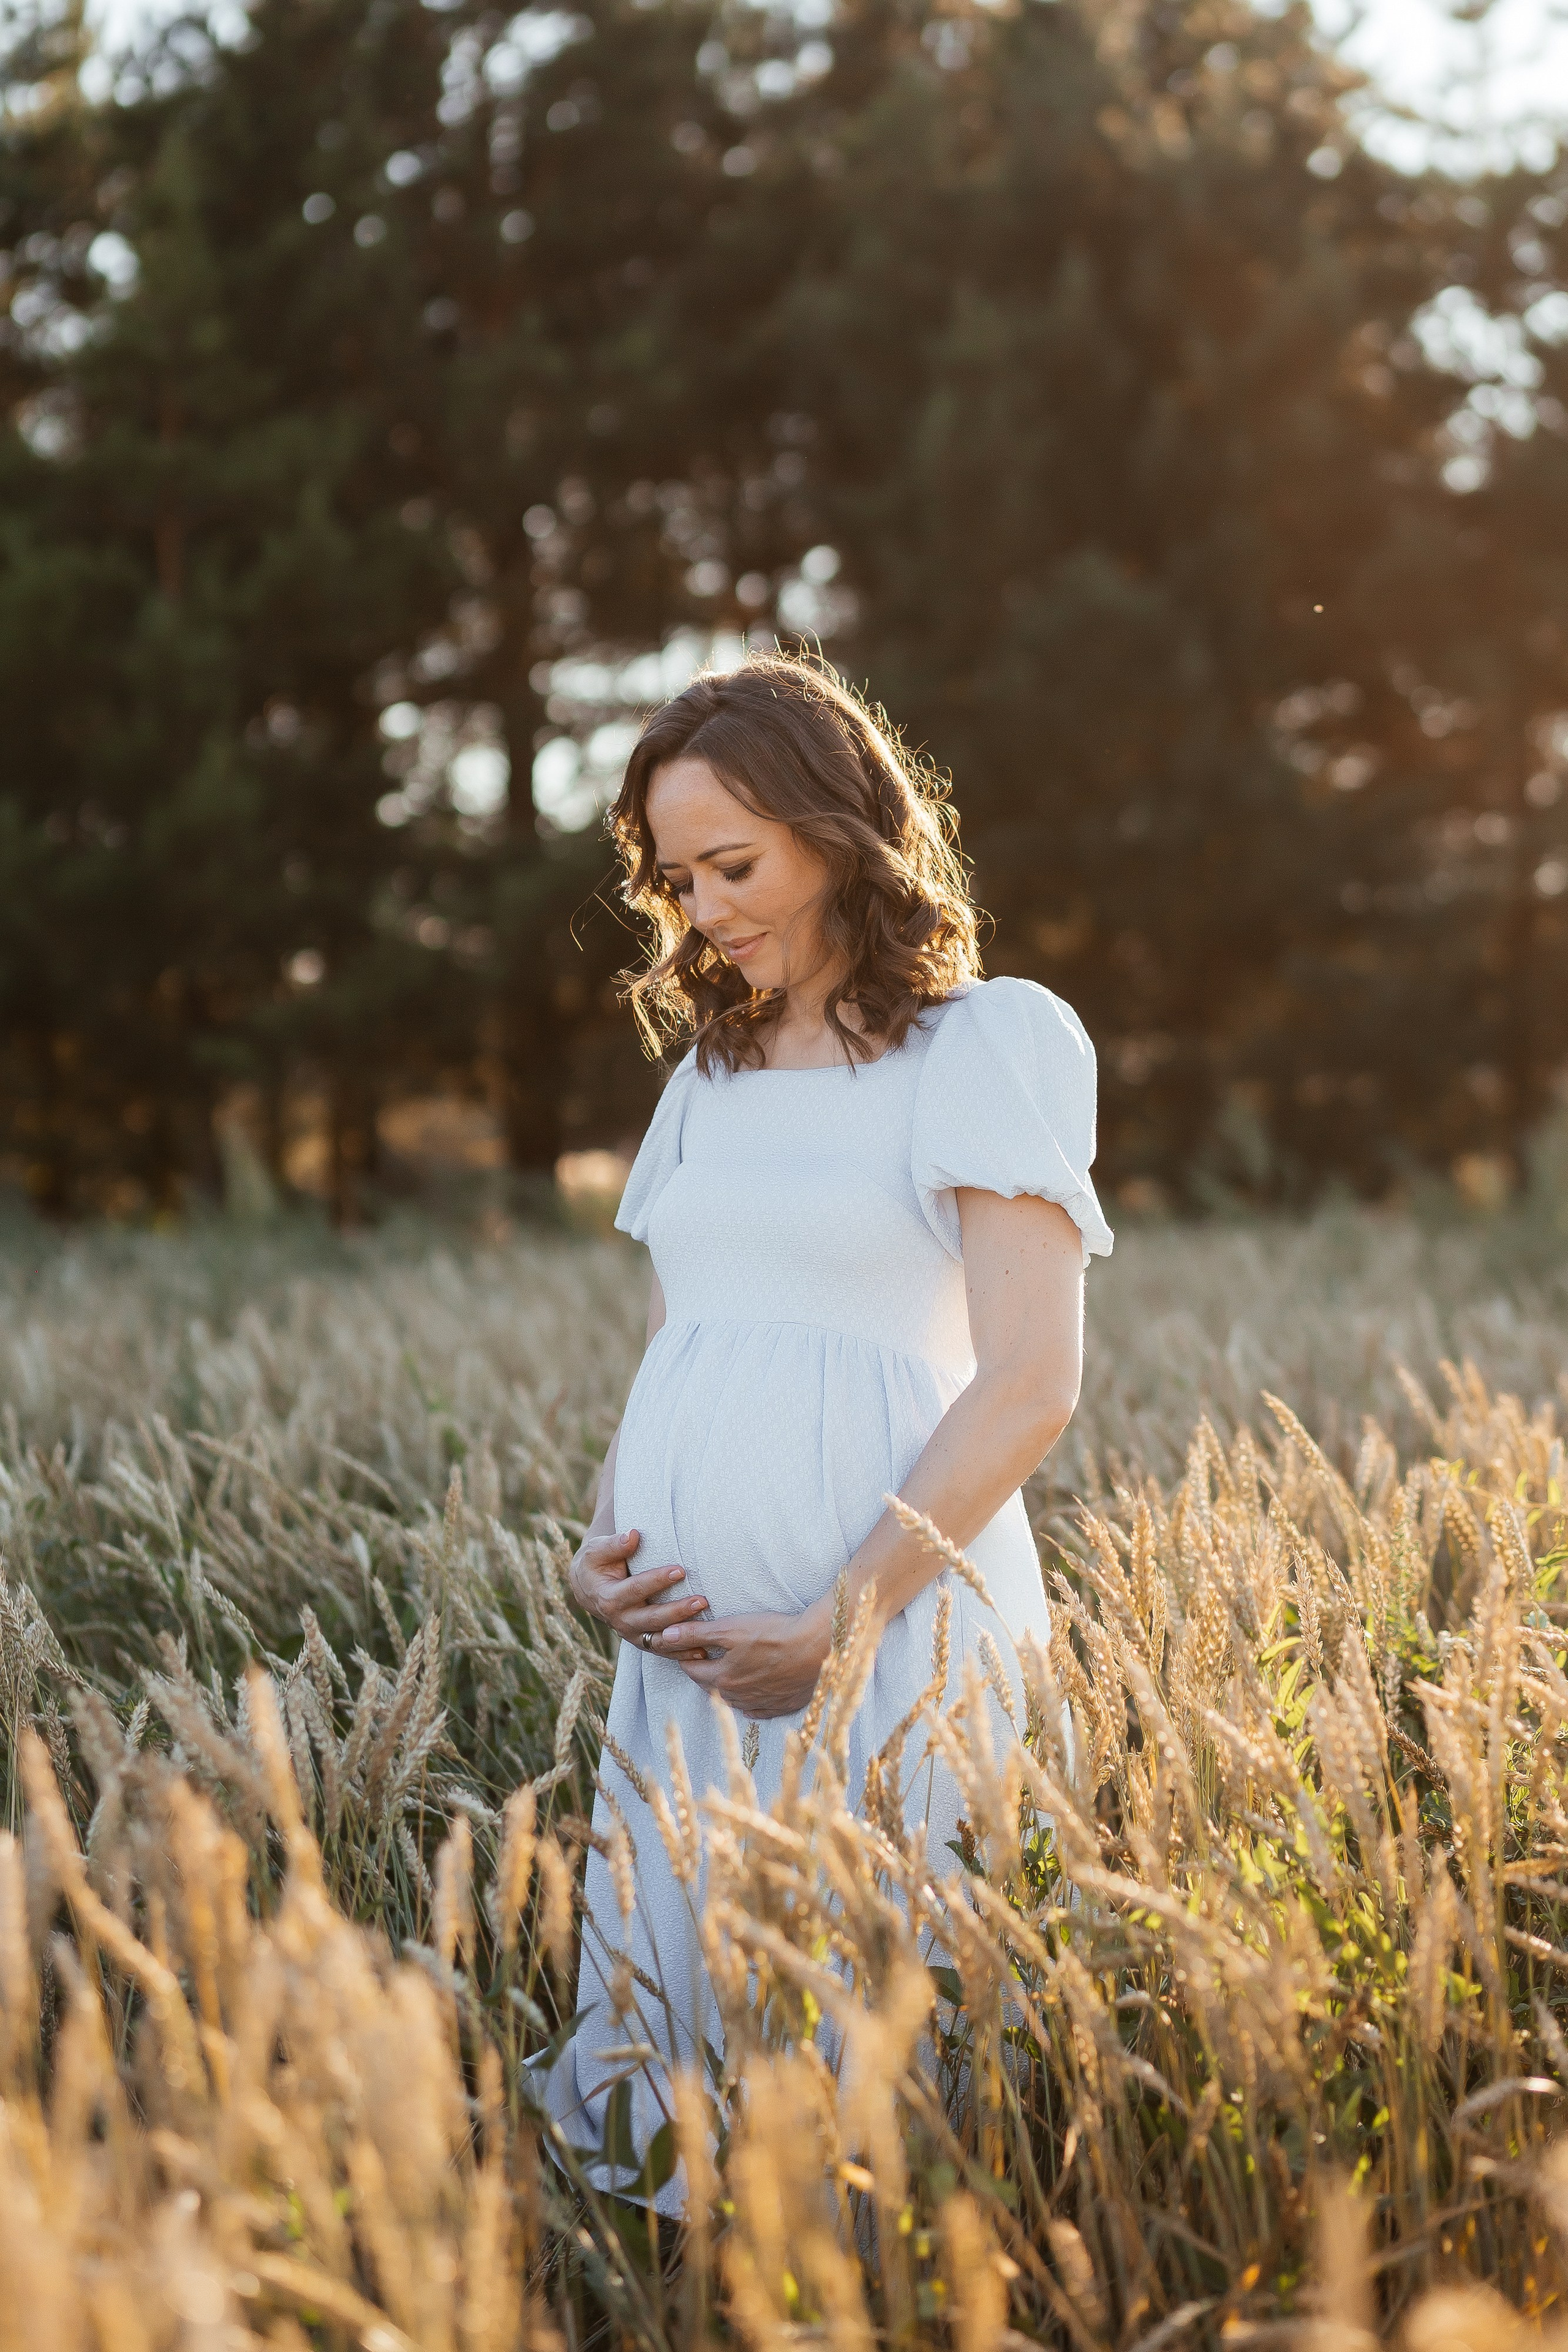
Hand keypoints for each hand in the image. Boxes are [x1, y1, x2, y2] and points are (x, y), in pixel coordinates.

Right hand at [568, 1529, 710, 1648]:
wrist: (589, 1588)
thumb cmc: (597, 1564)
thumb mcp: (597, 1551)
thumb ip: (615, 1544)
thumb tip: (633, 1535)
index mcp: (609, 1598)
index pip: (636, 1589)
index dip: (657, 1580)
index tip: (679, 1570)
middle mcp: (620, 1620)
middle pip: (652, 1618)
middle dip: (677, 1611)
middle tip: (701, 1600)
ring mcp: (632, 1634)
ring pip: (659, 1640)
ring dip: (683, 1635)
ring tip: (707, 1626)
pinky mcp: (642, 1641)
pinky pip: (663, 1652)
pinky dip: (682, 1654)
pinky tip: (702, 1652)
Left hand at [654, 1605, 831, 1719]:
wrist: (817, 1647)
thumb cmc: (773, 1634)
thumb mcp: (730, 1628)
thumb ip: (696, 1633)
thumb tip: (664, 1636)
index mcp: (722, 1679)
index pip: (693, 1670)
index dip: (688, 1655)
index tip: (690, 1645)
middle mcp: (738, 1697)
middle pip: (712, 1686)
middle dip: (706, 1671)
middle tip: (708, 1654)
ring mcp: (761, 1704)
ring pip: (734, 1699)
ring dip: (728, 1685)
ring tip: (731, 1668)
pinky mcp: (782, 1706)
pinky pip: (758, 1708)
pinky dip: (751, 1699)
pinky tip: (754, 1688)